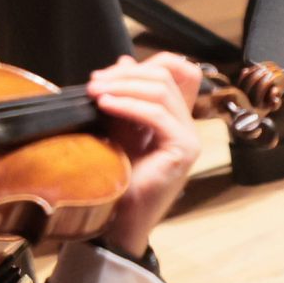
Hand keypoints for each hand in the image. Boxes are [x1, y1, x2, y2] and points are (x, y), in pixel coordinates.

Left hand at [88, 53, 207, 260]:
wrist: (118, 222)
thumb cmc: (118, 179)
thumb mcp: (119, 128)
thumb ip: (124, 97)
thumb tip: (123, 60)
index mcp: (175, 117)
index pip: (175, 70)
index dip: (143, 64)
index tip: (106, 74)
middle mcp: (187, 124)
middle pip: (165, 76)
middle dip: (126, 74)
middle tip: (94, 82)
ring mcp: (189, 137)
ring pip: (161, 91)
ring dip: (123, 86)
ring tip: (94, 91)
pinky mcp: (183, 149)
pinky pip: (157, 115)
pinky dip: (128, 105)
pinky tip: (105, 104)